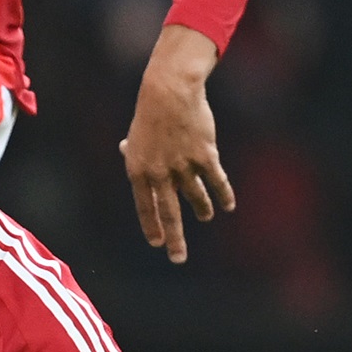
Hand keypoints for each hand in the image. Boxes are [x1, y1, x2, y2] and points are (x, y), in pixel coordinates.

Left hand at [119, 25, 231, 264]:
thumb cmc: (150, 113)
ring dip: (201, 209)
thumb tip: (124, 150)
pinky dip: (223, 195)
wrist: (169, 93)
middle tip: (178, 258)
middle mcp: (159, 172)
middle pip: (169, 212)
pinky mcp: (204, 156)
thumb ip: (133, 149)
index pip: (144, 206)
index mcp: (138, 170)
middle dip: (174, 238)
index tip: (156, 242)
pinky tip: (228, 205)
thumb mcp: (136, 134)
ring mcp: (183, 166)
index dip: (151, 225)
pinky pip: (216, 182)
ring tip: (205, 216)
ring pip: (195, 197)